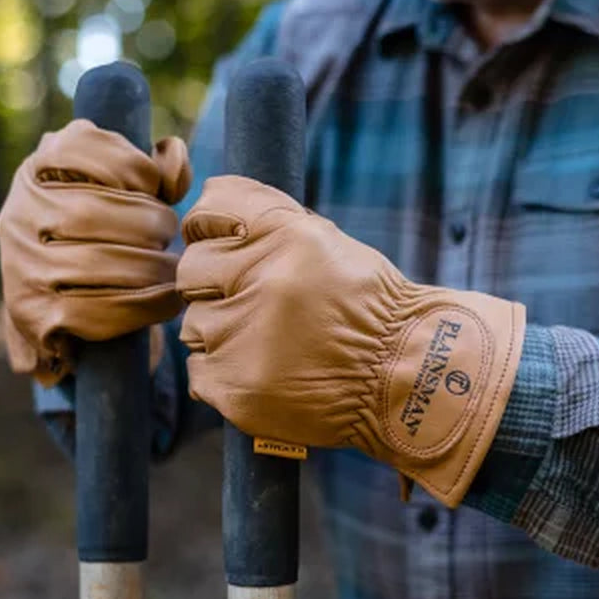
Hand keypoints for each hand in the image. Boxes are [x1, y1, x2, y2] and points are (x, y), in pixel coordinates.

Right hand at [0, 120, 189, 385]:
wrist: (58, 309)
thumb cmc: (105, 240)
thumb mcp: (125, 195)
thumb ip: (155, 170)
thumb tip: (174, 154)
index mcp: (36, 172)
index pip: (80, 145)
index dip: (133, 166)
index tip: (156, 188)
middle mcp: (19, 215)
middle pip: (91, 211)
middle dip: (149, 222)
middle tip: (168, 235)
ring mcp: (22, 267)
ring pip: (95, 262)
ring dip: (153, 266)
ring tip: (174, 268)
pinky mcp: (36, 314)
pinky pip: (100, 309)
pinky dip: (148, 304)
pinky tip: (169, 298)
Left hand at [177, 176, 524, 506]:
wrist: (406, 381)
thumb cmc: (368, 310)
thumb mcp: (330, 244)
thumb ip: (268, 222)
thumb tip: (207, 209)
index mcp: (288, 238)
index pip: (210, 209)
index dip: (207, 226)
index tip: (216, 242)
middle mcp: (262, 284)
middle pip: (191, 270)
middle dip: (215, 284)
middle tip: (253, 303)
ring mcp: (243, 341)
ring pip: (194, 324)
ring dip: (221, 331)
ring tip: (268, 344)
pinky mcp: (235, 389)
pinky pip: (199, 371)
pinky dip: (224, 372)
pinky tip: (263, 372)